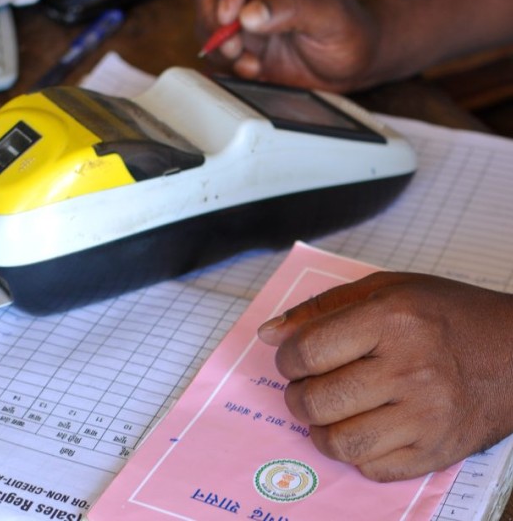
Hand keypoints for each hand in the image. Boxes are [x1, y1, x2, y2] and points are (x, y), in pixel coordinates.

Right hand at [195, 0, 379, 91]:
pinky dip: (228, 66)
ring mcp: (248, 20)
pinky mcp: (244, 48)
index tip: (229, 17)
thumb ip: (292, 11)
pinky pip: (218, 54)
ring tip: (252, 65)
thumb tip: (250, 15)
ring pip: (208, 25)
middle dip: (214, 22)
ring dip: (220, 49)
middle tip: (233, 47)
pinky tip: (254, 71)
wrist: (353, 67)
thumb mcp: (330, 17)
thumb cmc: (350, 33)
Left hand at [258, 271, 512, 481]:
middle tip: (306, 385)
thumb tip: (268, 334)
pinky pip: (370, 467)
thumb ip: (320, 308)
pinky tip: (360, 426)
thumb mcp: (382, 289)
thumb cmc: (443, 314)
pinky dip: (353, 450)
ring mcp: (424, 416)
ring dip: (318, 428)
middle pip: (317, 400)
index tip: (290, 358)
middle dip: (296, 394)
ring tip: (328, 410)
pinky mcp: (435, 451)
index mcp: (391, 320)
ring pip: (338, 442)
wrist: (511, 350)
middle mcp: (409, 369)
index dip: (286, 357)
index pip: (308, 351)